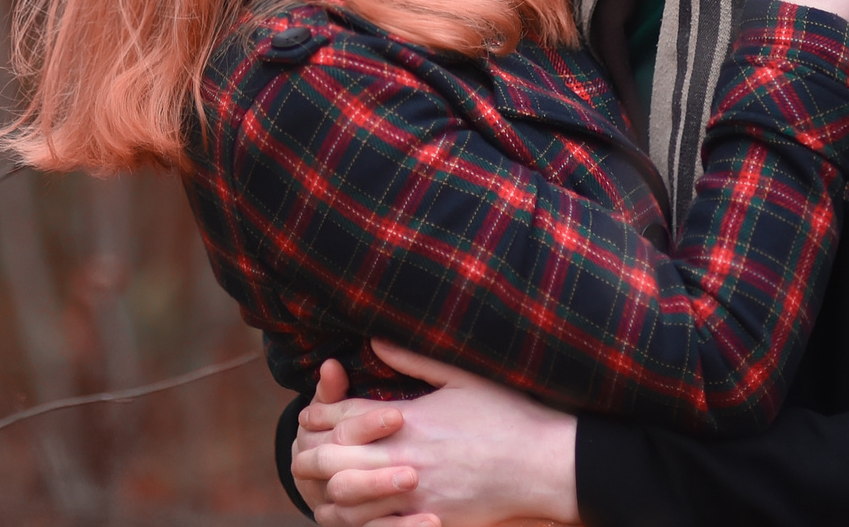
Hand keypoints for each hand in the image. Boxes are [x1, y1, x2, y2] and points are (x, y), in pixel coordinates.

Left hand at [291, 340, 576, 526]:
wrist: (547, 466)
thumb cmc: (509, 416)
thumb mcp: (462, 376)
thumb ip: (414, 358)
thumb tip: (376, 340)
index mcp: (409, 419)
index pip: (344, 417)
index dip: (320, 416)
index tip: (311, 415)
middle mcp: (406, 458)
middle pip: (334, 461)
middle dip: (311, 457)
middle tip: (302, 453)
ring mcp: (417, 495)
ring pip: (348, 502)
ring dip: (329, 494)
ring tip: (321, 488)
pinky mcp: (432, 522)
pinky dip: (360, 523)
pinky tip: (355, 516)